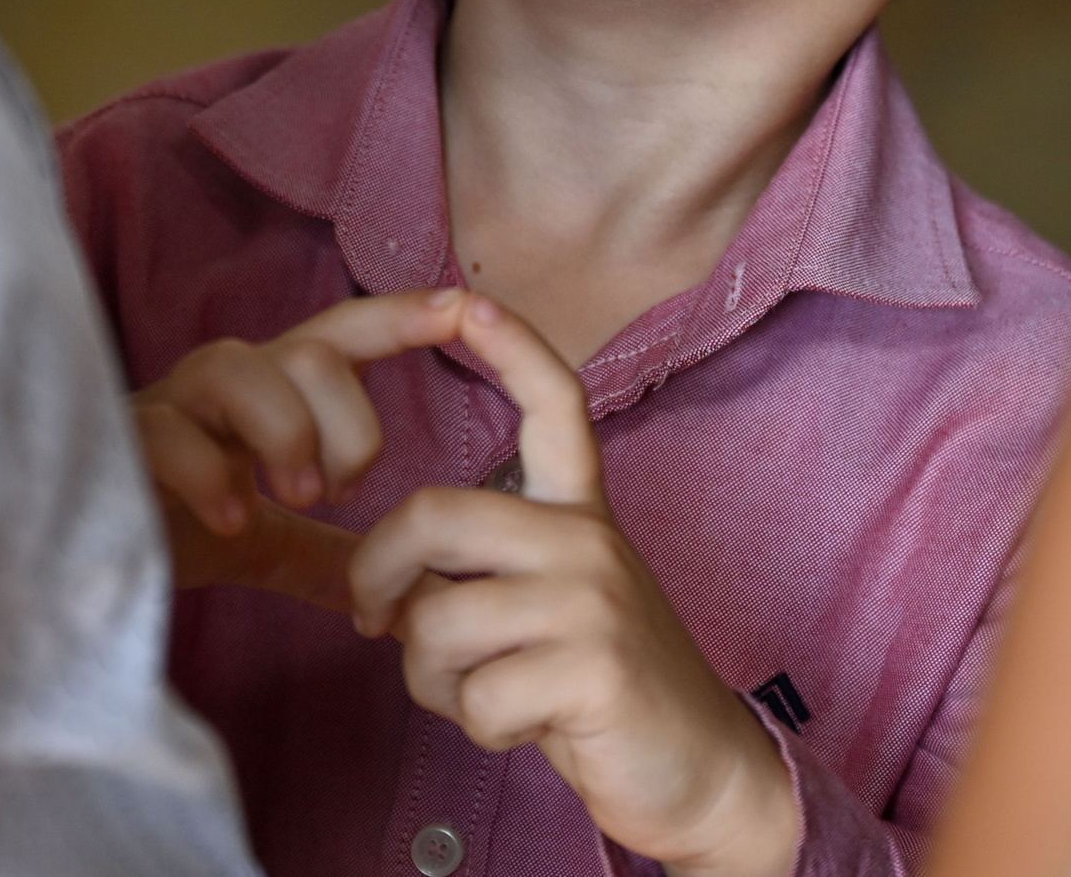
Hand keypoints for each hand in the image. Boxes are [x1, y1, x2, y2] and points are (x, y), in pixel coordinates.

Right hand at [134, 289, 467, 612]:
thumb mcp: (262, 542)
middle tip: (336, 494)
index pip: (340, 337)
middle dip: (346, 422)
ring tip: (299, 498)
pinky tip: (230, 521)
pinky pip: (168, 431)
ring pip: (238, 367)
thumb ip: (328, 558)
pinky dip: (211, 472)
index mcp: (262, 395)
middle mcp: (217, 384)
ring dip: (286, 431)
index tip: (462, 305)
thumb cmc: (162, 529)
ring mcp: (163, 406)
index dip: (399, 317)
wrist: (62, 560)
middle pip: (309, 352)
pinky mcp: (115, 444)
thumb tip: (407, 598)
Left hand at [350, 296, 799, 876]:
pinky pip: (476, 694)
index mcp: (580, 512)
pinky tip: (524, 727)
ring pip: (438, 621)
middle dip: (375, 574)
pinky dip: (478, 727)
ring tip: (477, 692)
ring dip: (429, 679)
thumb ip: (486, 573)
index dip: (511, 348)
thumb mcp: (551, 607)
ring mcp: (593, 600)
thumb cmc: (599, 687)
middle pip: (432, 514)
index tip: (471, 300)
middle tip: (373, 620)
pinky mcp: (595, 668)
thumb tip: (388, 582)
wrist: (698, 769)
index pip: (553, 406)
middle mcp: (588, 539)